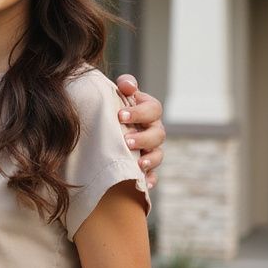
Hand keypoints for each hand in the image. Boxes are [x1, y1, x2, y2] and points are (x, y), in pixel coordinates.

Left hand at [116, 74, 164, 189]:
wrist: (109, 125)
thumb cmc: (116, 106)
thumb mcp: (120, 93)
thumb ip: (126, 85)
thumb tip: (127, 85)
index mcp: (149, 110)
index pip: (153, 109)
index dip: (139, 112)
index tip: (120, 116)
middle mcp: (154, 130)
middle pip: (158, 134)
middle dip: (143, 138)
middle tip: (126, 141)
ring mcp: (152, 149)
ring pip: (159, 155)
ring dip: (150, 160)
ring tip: (138, 164)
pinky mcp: (147, 166)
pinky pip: (154, 175)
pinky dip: (150, 179)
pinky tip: (143, 183)